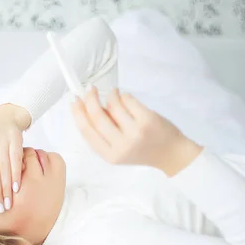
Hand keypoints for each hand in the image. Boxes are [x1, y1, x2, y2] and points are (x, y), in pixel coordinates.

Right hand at [70, 87, 201, 175]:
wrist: (170, 154)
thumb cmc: (142, 150)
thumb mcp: (118, 150)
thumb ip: (104, 134)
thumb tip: (88, 107)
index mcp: (110, 155)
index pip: (87, 131)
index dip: (78, 113)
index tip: (74, 100)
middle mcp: (122, 146)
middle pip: (97, 117)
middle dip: (90, 99)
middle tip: (89, 89)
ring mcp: (135, 132)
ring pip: (113, 106)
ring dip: (110, 95)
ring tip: (112, 93)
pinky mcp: (147, 120)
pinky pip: (128, 100)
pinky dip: (124, 95)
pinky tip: (125, 96)